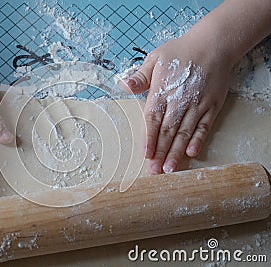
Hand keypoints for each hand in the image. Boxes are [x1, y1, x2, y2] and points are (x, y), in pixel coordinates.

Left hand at [121, 35, 231, 174]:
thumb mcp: (155, 58)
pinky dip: (198, 140)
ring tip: (170, 169)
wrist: (214, 43)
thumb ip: (140, 76)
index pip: (152, 119)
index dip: (149, 139)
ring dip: (176, 152)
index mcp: (163, 91)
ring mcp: (197, 105)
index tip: (146, 155)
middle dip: (160, 153)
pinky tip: (192, 153)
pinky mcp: (212, 106)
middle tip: (155, 171)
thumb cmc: (181, 51)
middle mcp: (180, 101)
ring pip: (184, 132)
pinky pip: (205, 126)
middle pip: (167, 131)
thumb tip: (124, 86)